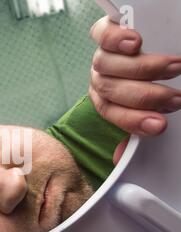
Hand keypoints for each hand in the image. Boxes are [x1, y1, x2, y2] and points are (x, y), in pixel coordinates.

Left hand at [89, 16, 180, 137]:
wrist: (143, 47)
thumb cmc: (146, 83)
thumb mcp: (145, 107)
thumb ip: (137, 123)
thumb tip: (119, 157)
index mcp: (106, 99)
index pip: (111, 113)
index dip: (133, 121)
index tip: (159, 125)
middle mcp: (101, 79)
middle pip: (110, 90)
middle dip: (145, 97)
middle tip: (175, 98)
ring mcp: (102, 56)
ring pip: (106, 65)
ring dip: (142, 68)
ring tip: (173, 67)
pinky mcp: (105, 32)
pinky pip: (101, 35)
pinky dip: (116, 39)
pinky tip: (134, 43)